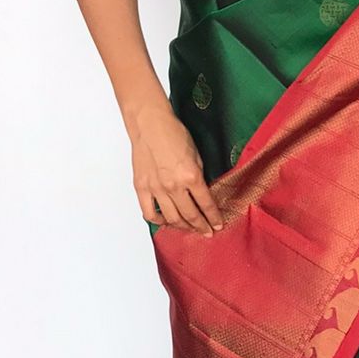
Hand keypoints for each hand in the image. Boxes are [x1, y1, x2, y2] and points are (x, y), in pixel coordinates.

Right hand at [127, 101, 224, 235]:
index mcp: (191, 177)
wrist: (150, 125)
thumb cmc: (175, 135)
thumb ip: (199, 177)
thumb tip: (202, 194)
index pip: (206, 204)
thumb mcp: (197, 156)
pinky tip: (166, 221)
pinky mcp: (140, 187)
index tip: (218, 225)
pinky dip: (158, 221)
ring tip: (191, 229)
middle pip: (190, 215)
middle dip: (201, 226)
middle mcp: (173, 186)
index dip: (214, 217)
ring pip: (171, 218)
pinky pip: (149, 212)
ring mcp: (155, 189)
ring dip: (183, 226)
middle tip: (207, 232)